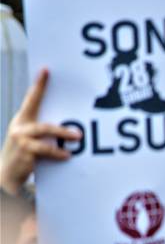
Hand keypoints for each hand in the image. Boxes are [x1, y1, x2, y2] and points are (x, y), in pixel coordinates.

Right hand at [0, 69, 81, 194]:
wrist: (7, 174)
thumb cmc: (26, 153)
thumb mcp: (33, 137)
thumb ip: (45, 129)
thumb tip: (72, 124)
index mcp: (23, 118)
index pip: (31, 98)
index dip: (38, 84)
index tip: (46, 69)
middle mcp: (19, 125)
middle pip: (35, 106)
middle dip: (45, 94)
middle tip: (65, 90)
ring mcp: (21, 137)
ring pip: (44, 129)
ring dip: (63, 133)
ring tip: (78, 137)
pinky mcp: (25, 151)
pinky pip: (45, 149)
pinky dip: (57, 153)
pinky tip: (67, 155)